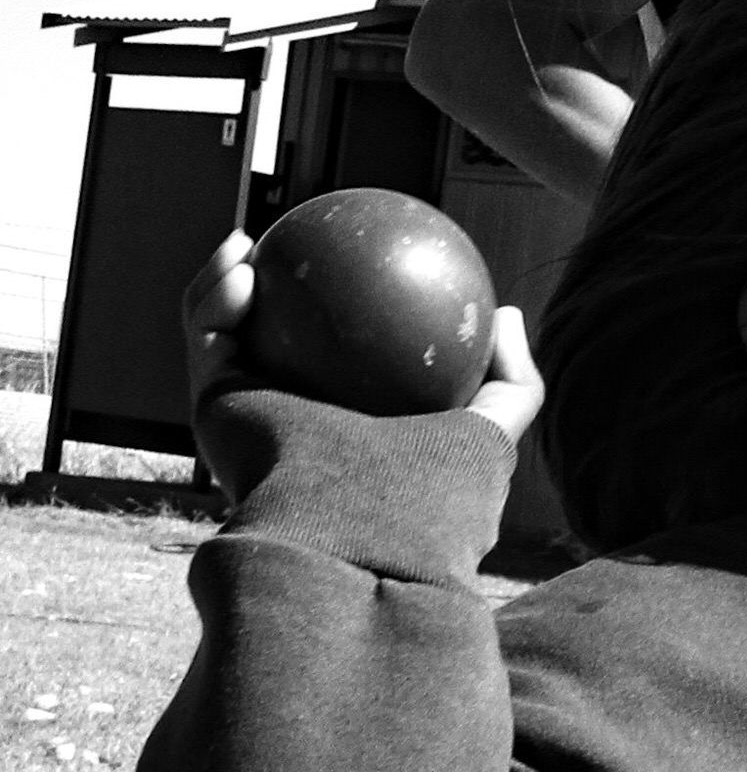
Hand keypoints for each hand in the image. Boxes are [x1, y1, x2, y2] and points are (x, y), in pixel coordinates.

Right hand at [182, 231, 546, 474]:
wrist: (365, 532)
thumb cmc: (438, 487)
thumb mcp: (495, 427)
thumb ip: (513, 377)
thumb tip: (507, 315)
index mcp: (360, 422)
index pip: (354, 356)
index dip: (357, 305)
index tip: (374, 255)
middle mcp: (301, 417)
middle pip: (284, 339)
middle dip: (283, 288)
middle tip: (306, 240)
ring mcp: (253, 412)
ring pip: (231, 329)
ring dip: (234, 278)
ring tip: (256, 239)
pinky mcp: (215, 406)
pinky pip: (208, 336)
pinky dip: (214, 293)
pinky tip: (241, 259)